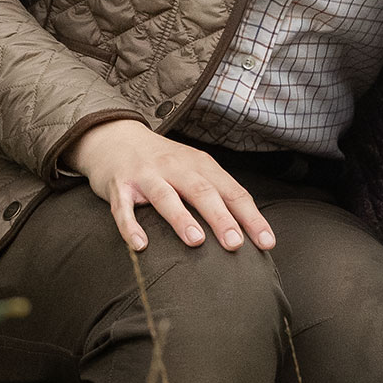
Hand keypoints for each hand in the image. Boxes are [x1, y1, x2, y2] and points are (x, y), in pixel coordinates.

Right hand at [65, 120, 275, 256]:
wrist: (115, 137)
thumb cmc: (163, 162)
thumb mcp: (193, 168)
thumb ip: (216, 193)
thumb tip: (247, 229)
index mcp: (201, 165)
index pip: (232, 192)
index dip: (251, 217)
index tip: (266, 242)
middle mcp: (176, 167)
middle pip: (202, 192)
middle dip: (220, 218)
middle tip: (235, 244)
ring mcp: (147, 176)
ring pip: (165, 197)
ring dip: (181, 218)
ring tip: (196, 240)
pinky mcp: (120, 187)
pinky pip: (124, 209)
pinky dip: (131, 227)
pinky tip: (141, 245)